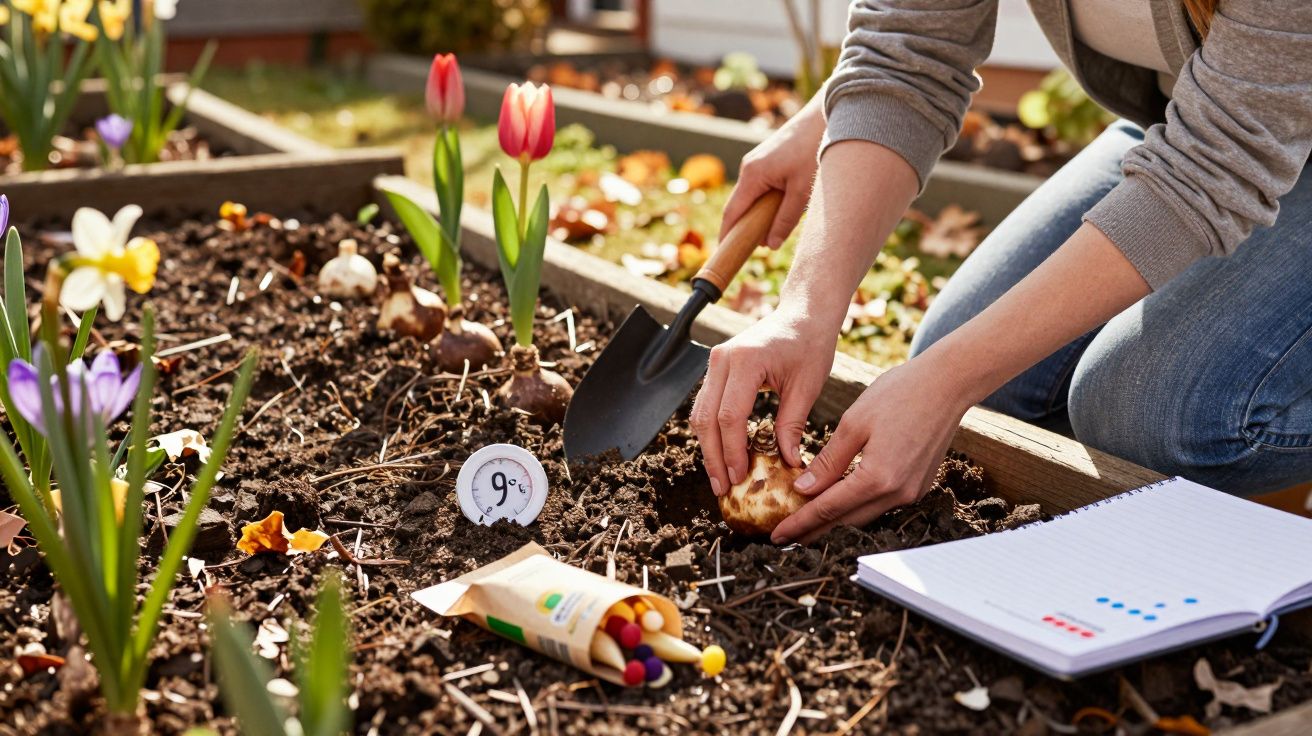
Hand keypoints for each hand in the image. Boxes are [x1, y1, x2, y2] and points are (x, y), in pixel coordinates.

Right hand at [691, 308, 835, 495]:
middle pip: (706, 418)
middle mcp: (722, 359)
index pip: (729, 416)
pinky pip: (706, 404)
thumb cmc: (810, 345)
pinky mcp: (716, 367)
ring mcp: (715, 361)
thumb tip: (787, 463)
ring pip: (700, 413)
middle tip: (723, 488)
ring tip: (720, 477)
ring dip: (708, 447)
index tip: (739, 478)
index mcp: (746, 361)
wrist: (803, 313)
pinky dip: (712, 431)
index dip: (732, 451)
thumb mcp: (807, 387)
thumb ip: (792, 425)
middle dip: (713, 457)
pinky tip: (722, 453)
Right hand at [720, 95, 825, 248]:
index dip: (727, 235)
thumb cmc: (815, 151)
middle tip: (758, 248)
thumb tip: (771, 244)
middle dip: (747, 227)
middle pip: (740, 205)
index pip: (732, 212)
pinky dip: (767, 201)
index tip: (725, 253)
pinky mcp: (768, 159)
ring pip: (752, 196)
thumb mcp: (802, 192)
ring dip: (760, 214)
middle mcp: (749, 167)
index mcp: (752, 174)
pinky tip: (783, 209)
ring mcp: (757, 162)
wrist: (827, 117)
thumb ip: (785, 220)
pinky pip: (761, 187)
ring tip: (775, 231)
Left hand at [770, 357, 972, 544]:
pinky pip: (881, 504)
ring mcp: (912, 492)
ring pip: (864, 515)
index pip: (828, 509)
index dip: (800, 524)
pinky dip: (857, 506)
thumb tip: (803, 489)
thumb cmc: (899, 394)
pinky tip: (839, 502)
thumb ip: (828, 462)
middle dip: (814, 530)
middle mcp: (897, 493)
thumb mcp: (854, 424)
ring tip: (806, 523)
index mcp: (878, 478)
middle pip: (846, 520)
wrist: (948, 383)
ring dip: (835, 520)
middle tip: (785, 536)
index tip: (777, 535)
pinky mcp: (918, 485)